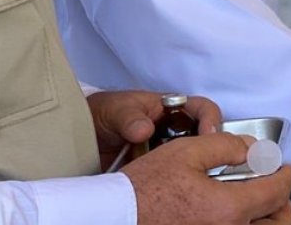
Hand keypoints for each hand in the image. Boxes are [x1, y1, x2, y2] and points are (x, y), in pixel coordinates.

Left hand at [87, 90, 221, 170]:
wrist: (80, 137)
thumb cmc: (103, 113)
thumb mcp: (115, 110)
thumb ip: (129, 117)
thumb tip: (144, 128)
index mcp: (170, 107)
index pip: (202, 109)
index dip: (210, 119)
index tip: (207, 133)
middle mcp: (173, 129)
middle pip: (203, 135)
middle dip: (205, 146)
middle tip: (202, 158)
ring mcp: (166, 150)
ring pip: (191, 157)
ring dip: (190, 164)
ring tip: (181, 173)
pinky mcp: (158, 170)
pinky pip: (174, 174)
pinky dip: (174, 179)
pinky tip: (166, 183)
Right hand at [123, 133, 290, 224]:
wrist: (114, 217)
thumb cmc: (143, 189)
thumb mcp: (185, 153)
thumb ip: (225, 146)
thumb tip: (250, 149)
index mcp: (228, 209)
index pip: (276, 193)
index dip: (284, 175)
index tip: (283, 167)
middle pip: (277, 224)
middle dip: (281, 204)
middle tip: (274, 187)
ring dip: (266, 219)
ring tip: (257, 203)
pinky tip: (233, 215)